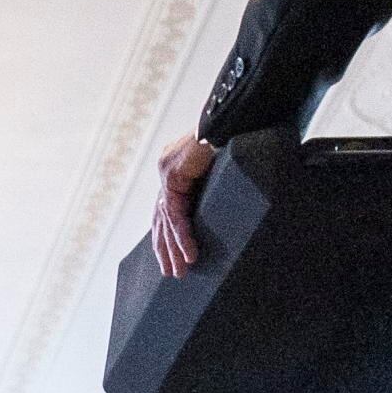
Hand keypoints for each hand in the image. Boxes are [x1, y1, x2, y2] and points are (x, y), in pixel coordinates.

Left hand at [151, 136, 220, 276]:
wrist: (227, 119)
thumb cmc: (229, 139)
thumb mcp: (218, 171)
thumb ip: (212, 189)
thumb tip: (224, 208)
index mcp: (175, 172)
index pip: (167, 210)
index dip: (168, 235)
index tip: (173, 258)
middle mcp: (166, 173)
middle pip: (161, 219)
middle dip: (166, 248)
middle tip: (172, 273)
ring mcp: (165, 174)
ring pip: (166, 221)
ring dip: (173, 249)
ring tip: (179, 272)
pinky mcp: (171, 176)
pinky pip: (176, 214)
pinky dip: (182, 236)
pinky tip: (189, 255)